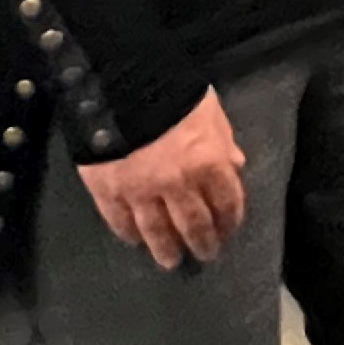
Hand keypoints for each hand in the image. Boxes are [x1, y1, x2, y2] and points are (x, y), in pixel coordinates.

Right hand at [78, 89, 247, 270]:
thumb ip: (223, 141)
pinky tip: (134, 241)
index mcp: (208, 163)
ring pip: (156, 231)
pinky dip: (127, 233)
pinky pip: (119, 220)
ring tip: (170, 262)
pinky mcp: (107, 191)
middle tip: (205, 255)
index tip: (229, 231)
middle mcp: (177, 184)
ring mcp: (140, 191)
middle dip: (202, 243)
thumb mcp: (210, 110)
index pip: (227, 202)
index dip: (230, 220)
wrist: (120, 82)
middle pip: (194, 224)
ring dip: (166, 249)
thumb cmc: (173, 91)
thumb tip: (236, 165)